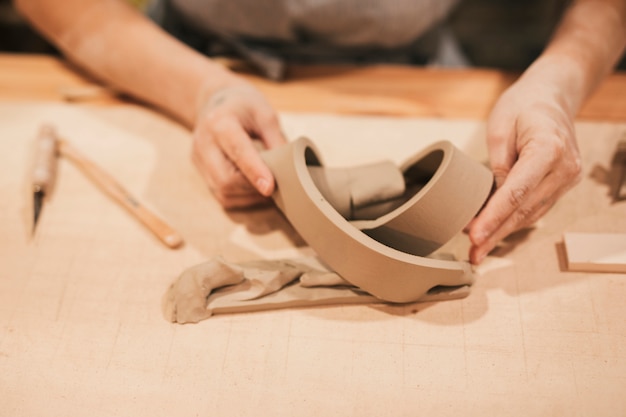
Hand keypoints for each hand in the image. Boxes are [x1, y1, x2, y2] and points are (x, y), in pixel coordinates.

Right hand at [192, 82, 286, 207]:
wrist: (216, 102)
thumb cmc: (244, 107)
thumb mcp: (266, 114)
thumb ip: (276, 141)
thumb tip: (289, 170)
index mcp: (220, 122)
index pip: (237, 151)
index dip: (254, 171)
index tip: (270, 187)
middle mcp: (204, 143)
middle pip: (225, 179)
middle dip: (253, 187)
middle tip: (276, 186)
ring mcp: (199, 159)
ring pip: (223, 191)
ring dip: (248, 195)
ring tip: (267, 187)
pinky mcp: (201, 171)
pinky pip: (221, 195)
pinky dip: (241, 198)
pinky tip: (254, 189)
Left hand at [467, 76, 582, 263]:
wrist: (553, 95)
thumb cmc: (523, 105)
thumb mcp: (499, 128)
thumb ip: (498, 164)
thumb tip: (492, 200)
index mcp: (548, 149)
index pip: (516, 192)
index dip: (493, 218)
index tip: (474, 236)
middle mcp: (564, 168)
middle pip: (524, 209)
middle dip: (496, 233)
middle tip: (473, 253)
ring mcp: (567, 178)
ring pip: (532, 214)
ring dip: (503, 232)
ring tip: (478, 248)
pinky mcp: (562, 184)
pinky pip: (536, 208)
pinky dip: (514, 221)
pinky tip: (495, 231)